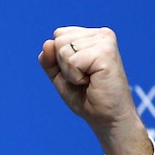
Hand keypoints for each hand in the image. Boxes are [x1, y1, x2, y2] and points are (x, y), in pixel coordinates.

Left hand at [38, 26, 152, 154]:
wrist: (107, 119)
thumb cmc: (87, 98)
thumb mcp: (61, 76)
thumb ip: (49, 59)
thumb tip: (47, 42)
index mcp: (93, 36)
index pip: (59, 35)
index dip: (60, 59)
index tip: (79, 73)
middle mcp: (101, 35)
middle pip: (59, 40)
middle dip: (64, 65)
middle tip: (85, 79)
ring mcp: (105, 41)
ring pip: (63, 50)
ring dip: (70, 73)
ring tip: (89, 81)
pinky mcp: (106, 52)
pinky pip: (72, 61)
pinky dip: (75, 77)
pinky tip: (92, 82)